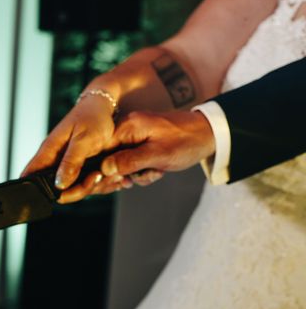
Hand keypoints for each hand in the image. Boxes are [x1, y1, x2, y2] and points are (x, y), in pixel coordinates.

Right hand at [21, 93, 120, 202]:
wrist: (104, 108)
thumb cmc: (92, 117)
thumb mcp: (84, 139)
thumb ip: (72, 161)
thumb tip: (59, 184)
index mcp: (49, 151)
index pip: (30, 175)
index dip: (36, 190)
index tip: (59, 193)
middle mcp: (54, 161)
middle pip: (54, 190)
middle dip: (73, 192)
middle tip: (93, 179)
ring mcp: (65, 166)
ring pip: (69, 190)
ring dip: (85, 187)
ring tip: (100, 174)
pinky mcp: (77, 168)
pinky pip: (79, 184)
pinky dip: (91, 183)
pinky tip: (100, 175)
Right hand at [93, 110, 215, 191]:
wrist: (210, 133)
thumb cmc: (186, 141)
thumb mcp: (159, 155)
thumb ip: (130, 161)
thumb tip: (104, 169)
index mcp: (127, 126)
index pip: (99, 150)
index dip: (101, 170)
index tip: (116, 182)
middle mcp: (125, 128)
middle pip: (106, 159)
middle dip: (121, 175)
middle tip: (135, 180)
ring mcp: (132, 137)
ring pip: (119, 165)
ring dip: (135, 175)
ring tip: (154, 172)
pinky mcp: (139, 144)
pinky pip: (131, 163)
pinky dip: (142, 172)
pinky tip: (156, 171)